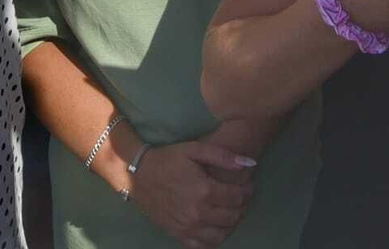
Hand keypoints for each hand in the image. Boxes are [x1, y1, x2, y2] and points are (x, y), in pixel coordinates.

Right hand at [131, 139, 255, 248]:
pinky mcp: (178, 234)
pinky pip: (203, 245)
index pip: (238, 198)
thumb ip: (223, 156)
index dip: (247, 191)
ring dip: (230, 224)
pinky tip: (215, 226)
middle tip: (241, 197)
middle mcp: (198, 213)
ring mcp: (187, 227)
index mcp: (204, 191)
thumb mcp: (195, 149)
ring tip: (230, 212)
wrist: (138, 175)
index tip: (247, 184)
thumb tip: (249, 163)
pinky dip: (214, 239)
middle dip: (242, 206)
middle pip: (232, 217)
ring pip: (221, 235)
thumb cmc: (168, 159)